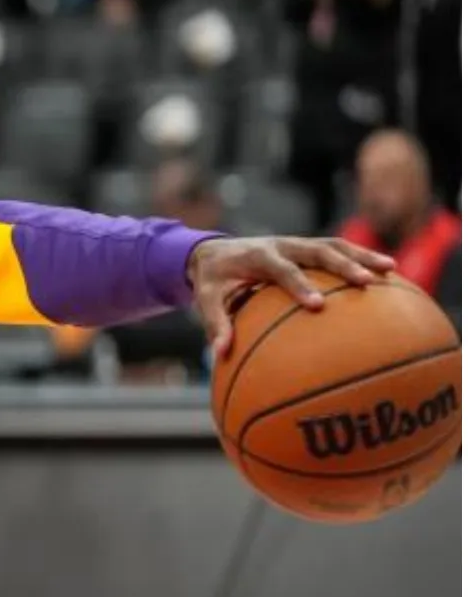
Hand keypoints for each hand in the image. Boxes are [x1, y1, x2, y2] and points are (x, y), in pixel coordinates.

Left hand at [187, 236, 394, 359]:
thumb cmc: (212, 280)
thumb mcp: (206, 299)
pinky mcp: (307, 247)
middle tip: (367, 282)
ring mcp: (297, 243)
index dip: (300, 286)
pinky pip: (337, 250)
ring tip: (390, 270)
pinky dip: (360, 257)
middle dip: (344, 265)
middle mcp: (283, 245)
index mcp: (259, 256)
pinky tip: (384, 274)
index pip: (283, 270)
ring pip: (335, 245)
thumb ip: (215, 324)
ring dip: (362, 255)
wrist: (214, 251)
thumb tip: (221, 354)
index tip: (318, 306)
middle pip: (319, 250)